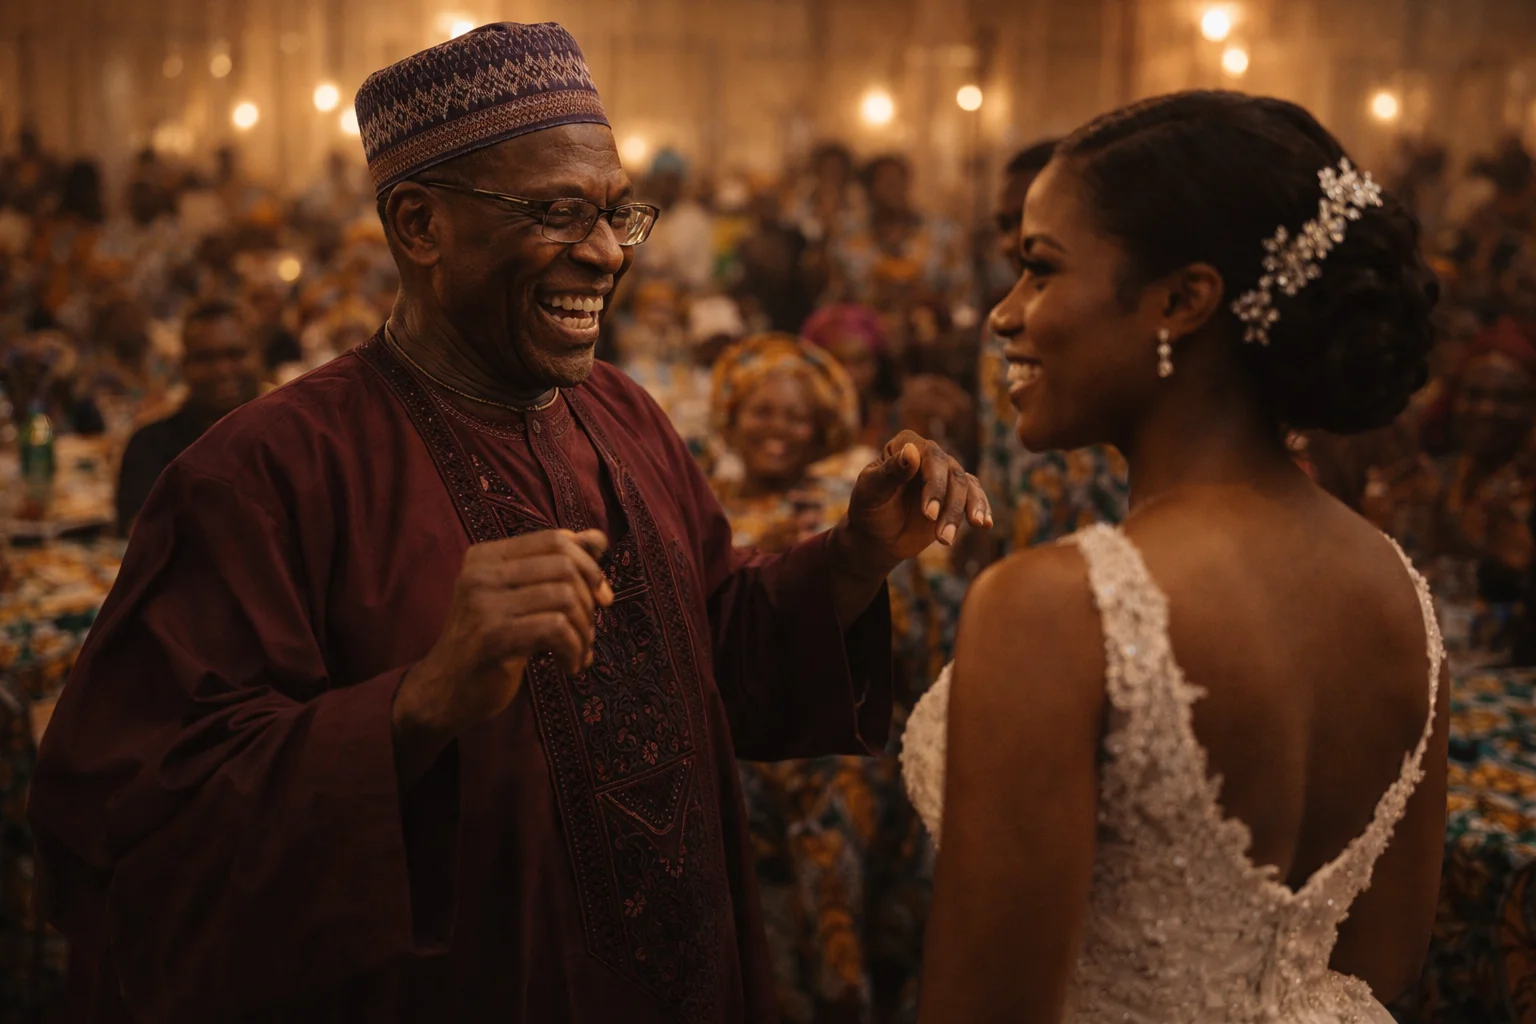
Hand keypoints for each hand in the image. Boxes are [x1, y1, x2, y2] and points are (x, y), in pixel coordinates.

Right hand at [394, 530, 613, 747]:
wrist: (446, 691)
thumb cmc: (491, 641)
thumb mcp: (522, 598)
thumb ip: (556, 567)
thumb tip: (599, 538)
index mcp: (485, 556)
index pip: (554, 540)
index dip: (589, 565)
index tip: (602, 596)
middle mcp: (480, 573)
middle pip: (564, 567)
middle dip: (590, 601)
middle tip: (589, 630)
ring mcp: (483, 604)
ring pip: (564, 598)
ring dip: (584, 631)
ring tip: (579, 652)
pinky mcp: (492, 638)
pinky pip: (556, 629)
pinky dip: (574, 650)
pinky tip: (569, 667)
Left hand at [843, 432, 991, 573]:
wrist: (875, 536)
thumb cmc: (868, 509)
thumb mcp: (871, 491)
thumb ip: (890, 472)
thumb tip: (912, 451)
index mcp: (906, 445)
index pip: (930, 456)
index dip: (934, 483)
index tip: (928, 513)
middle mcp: (930, 456)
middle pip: (952, 473)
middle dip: (949, 506)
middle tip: (940, 537)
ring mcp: (945, 475)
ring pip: (966, 488)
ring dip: (961, 515)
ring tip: (947, 540)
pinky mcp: (956, 495)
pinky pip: (976, 498)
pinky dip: (982, 510)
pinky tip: (985, 525)